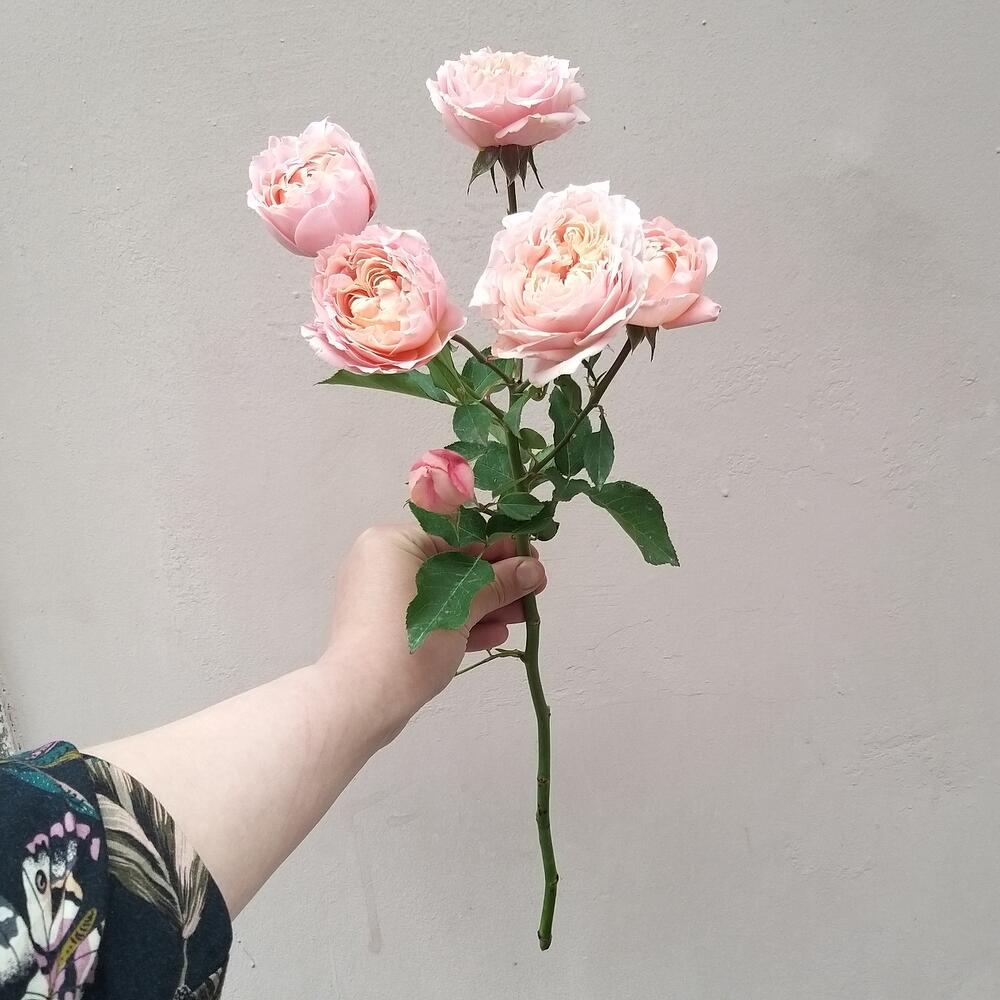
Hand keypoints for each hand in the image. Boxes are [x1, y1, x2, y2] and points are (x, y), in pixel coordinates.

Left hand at [321, 524, 546, 744]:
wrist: (361, 701)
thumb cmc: (407, 641)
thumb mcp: (461, 607)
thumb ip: (498, 584)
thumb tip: (531, 570)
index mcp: (392, 542)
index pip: (454, 533)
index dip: (497, 545)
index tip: (529, 557)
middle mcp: (382, 563)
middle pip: (452, 564)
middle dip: (496, 580)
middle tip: (533, 588)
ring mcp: (382, 598)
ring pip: (443, 593)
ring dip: (485, 604)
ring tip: (523, 615)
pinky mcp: (386, 628)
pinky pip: (429, 616)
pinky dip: (460, 623)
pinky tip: (495, 633)